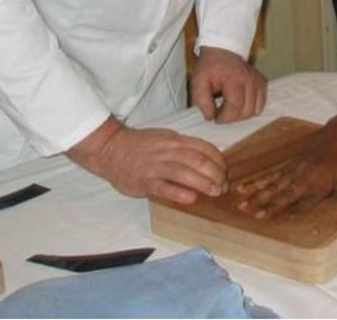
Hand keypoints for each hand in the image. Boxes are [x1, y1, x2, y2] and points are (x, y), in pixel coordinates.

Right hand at [68, 117, 226, 203]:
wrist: (110, 149)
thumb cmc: (142, 146)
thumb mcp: (166, 139)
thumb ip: (185, 148)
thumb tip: (210, 162)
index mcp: (175, 140)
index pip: (204, 148)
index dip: (219, 161)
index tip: (226, 172)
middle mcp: (167, 151)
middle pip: (198, 160)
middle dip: (216, 174)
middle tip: (224, 186)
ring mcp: (155, 166)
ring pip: (183, 172)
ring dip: (203, 183)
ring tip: (215, 192)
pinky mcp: (144, 182)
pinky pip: (163, 188)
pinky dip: (179, 193)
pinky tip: (191, 198)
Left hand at [190, 46, 266, 122]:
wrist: (222, 50)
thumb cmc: (209, 67)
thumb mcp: (198, 81)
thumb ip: (201, 100)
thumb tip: (210, 116)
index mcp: (233, 79)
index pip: (235, 106)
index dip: (225, 117)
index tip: (215, 117)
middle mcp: (249, 80)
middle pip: (246, 111)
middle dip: (232, 118)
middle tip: (221, 112)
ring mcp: (258, 81)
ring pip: (255, 110)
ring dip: (242, 115)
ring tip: (230, 109)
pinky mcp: (262, 82)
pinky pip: (261, 104)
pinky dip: (251, 109)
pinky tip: (241, 105)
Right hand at [232, 121, 336, 217]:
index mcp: (321, 182)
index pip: (302, 202)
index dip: (287, 211)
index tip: (270, 219)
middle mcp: (305, 175)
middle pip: (282, 193)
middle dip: (265, 204)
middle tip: (249, 214)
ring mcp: (296, 167)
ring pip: (273, 183)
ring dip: (257, 193)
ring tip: (240, 203)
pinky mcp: (293, 162)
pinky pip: (273, 173)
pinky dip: (259, 180)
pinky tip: (246, 184)